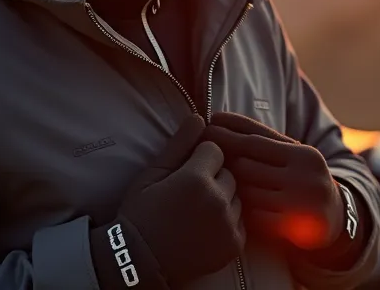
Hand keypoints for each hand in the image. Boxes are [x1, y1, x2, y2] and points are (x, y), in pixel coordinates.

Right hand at [115, 115, 245, 284]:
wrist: (139, 261)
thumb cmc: (140, 214)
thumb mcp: (152, 175)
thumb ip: (179, 144)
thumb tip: (199, 117)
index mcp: (196, 178)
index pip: (215, 150)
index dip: (200, 159)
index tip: (184, 173)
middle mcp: (218, 200)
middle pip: (229, 173)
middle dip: (214, 178)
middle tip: (190, 194)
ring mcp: (228, 224)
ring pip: (237, 196)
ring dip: (223, 199)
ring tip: (197, 212)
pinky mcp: (234, 244)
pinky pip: (240, 220)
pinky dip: (228, 222)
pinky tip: (205, 228)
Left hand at [204, 112, 345, 251]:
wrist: (334, 219)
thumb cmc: (303, 180)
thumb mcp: (295, 156)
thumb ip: (266, 141)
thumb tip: (223, 120)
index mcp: (305, 155)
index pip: (256, 140)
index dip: (228, 131)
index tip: (209, 122)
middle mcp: (304, 177)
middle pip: (246, 165)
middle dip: (224, 161)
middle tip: (206, 155)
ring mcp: (297, 204)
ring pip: (246, 191)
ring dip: (230, 187)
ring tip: (218, 180)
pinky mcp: (289, 228)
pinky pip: (252, 215)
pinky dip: (242, 210)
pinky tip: (234, 206)